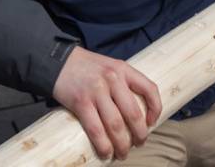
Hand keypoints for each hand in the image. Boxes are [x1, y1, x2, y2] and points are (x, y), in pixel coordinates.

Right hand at [52, 46, 160, 160]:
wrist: (58, 61)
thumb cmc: (87, 67)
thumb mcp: (110, 67)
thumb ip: (122, 83)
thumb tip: (135, 112)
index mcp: (123, 69)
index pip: (149, 89)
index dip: (155, 108)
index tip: (152, 122)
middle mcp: (113, 79)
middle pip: (133, 113)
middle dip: (139, 134)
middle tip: (139, 144)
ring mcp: (97, 90)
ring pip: (116, 125)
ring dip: (122, 145)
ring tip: (122, 153)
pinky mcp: (81, 102)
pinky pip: (96, 129)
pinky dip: (103, 145)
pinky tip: (106, 153)